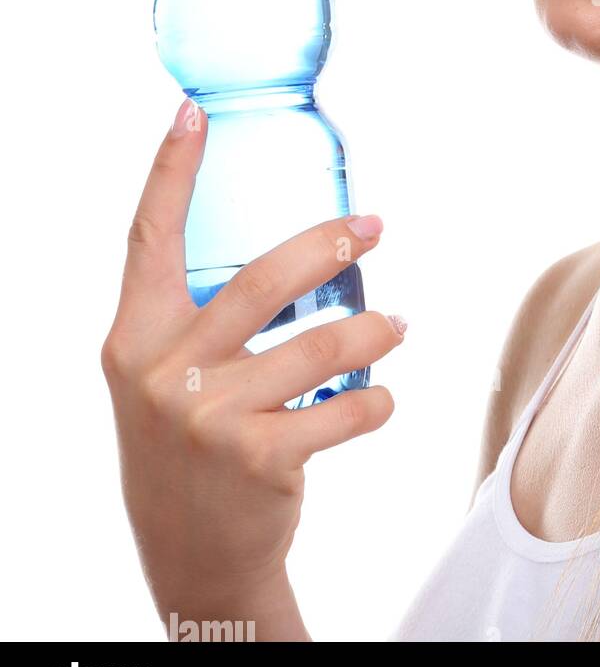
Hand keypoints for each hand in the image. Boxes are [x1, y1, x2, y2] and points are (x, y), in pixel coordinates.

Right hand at [101, 98, 405, 639]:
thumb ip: (200, 322)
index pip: (147, 238)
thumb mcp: (166, 379)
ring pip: (325, 343)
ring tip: (397, 328)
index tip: (194, 112)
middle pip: (264, 278)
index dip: (171, 171)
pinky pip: (349, 408)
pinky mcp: (259, 457)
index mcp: (134, 338)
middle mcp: (162, 370)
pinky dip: (379, 402)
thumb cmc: (189, 445)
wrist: (192, 554)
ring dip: (378, 333)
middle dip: (331, 243)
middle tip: (374, 226)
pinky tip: (380, 402)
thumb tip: (299, 250)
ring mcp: (209, 416)